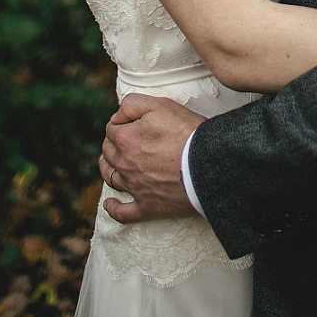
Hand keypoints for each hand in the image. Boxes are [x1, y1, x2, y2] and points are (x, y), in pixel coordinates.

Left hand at [99, 93, 204, 223]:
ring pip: (110, 178)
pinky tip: (110, 204)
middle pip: (108, 152)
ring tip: (112, 165)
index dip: (120, 123)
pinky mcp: (146, 207)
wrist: (208, 163)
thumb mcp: (160, 104)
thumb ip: (132, 104)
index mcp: (125, 139)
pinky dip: (113, 208)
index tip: (131, 123)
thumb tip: (117, 115)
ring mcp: (134, 187)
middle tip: (124, 140)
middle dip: (113, 144)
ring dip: (108, 169)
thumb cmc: (187, 131)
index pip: (111, 128)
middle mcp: (124, 164)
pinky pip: (122, 213)